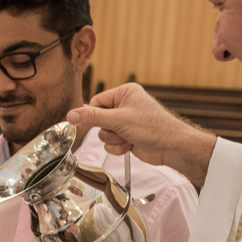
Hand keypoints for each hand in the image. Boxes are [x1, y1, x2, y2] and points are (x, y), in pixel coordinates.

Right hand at [67, 83, 216, 186]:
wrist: (170, 146)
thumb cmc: (152, 127)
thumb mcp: (119, 120)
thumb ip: (92, 118)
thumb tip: (71, 115)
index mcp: (124, 93)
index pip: (96, 102)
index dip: (94, 115)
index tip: (97, 122)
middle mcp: (124, 106)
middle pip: (98, 120)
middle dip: (108, 130)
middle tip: (121, 130)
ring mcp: (125, 122)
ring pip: (103, 134)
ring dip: (113, 140)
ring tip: (128, 138)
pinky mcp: (127, 136)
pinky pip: (110, 143)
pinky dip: (118, 147)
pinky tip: (130, 145)